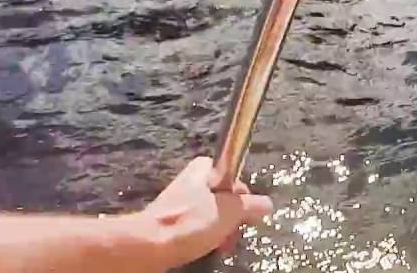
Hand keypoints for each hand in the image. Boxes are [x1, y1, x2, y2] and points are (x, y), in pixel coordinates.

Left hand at [137, 157, 273, 268]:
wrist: (148, 246)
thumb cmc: (191, 222)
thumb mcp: (231, 211)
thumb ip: (252, 205)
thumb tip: (267, 204)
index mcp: (204, 168)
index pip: (236, 178)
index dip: (243, 198)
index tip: (241, 215)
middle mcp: (192, 180)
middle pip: (225, 198)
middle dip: (231, 219)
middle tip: (229, 234)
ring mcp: (180, 202)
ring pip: (212, 215)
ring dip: (219, 231)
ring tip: (216, 245)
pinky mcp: (172, 221)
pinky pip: (197, 227)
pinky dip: (203, 237)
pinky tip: (202, 247)